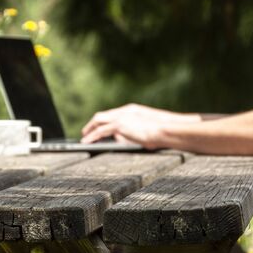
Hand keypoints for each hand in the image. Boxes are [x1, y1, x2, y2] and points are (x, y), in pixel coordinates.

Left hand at [80, 103, 198, 147]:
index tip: (99, 126)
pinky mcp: (119, 126)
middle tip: (87, 131)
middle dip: (93, 123)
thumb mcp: (147, 130)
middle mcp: (124, 111)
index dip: (104, 121)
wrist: (168, 129)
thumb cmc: (163, 132)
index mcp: (132, 110)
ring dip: (89, 129)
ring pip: (98, 121)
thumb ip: (133, 132)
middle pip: (102, 115)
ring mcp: (121, 117)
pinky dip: (91, 136)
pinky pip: (100, 131)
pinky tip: (86, 142)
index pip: (113, 114)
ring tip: (84, 137)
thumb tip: (122, 139)